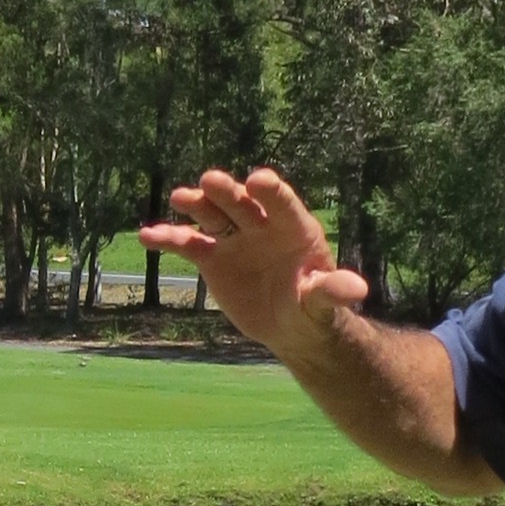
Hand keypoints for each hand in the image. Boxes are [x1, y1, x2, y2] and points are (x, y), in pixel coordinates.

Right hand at [141, 167, 368, 361]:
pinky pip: (188, 242)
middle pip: (242, 203)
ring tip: (181, 197)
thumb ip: (334, 291)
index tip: (258, 180)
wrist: (289, 325)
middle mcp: (261, 225)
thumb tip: (357, 289)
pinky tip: (147, 236)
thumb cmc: (313, 308)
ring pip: (212, 215)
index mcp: (294, 228)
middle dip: (228, 192)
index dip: (271, 191)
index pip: (283, 203)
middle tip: (211, 181)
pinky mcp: (212, 255)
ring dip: (197, 204)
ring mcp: (234, 237)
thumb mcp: (324, 303)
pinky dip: (168, 238)